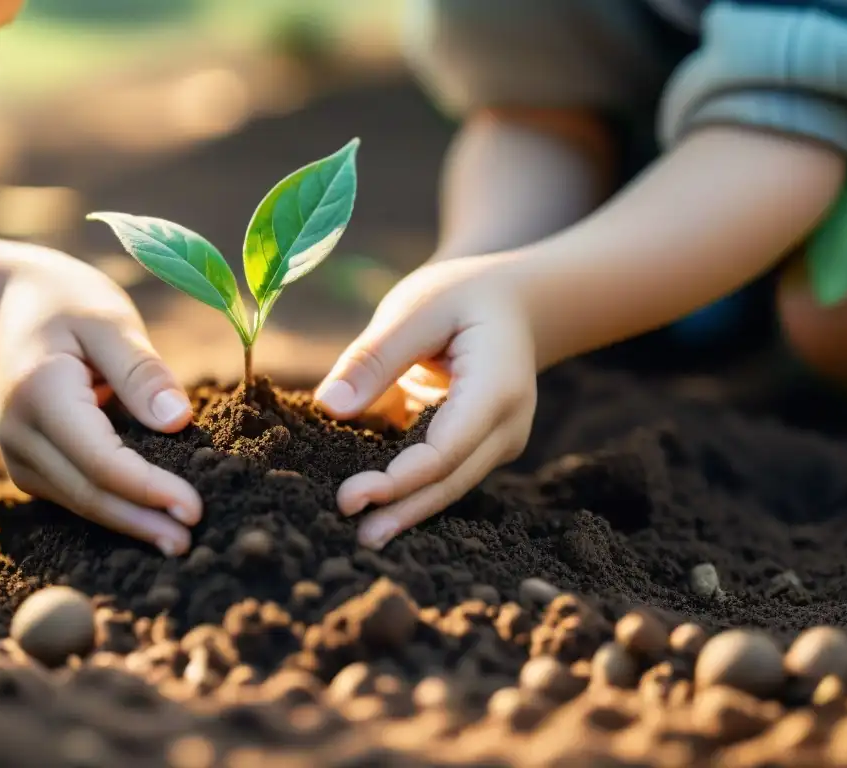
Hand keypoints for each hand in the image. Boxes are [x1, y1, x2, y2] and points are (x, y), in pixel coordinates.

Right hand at [0, 249, 201, 555]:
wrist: (10, 306)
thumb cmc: (69, 305)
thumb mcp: (110, 321)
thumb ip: (142, 371)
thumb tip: (178, 422)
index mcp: (40, 394)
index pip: (100, 460)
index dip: (148, 489)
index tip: (193, 508)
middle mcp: (20, 434)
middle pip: (89, 493)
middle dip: (143, 521)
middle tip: (191, 543)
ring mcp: (20, 455)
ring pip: (82, 502)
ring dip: (131, 523)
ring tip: (180, 541)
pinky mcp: (31, 466)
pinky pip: (77, 495)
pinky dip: (116, 508)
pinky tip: (152, 521)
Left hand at [315, 255, 536, 548]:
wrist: (516, 304)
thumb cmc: (464, 296)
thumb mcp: (416, 308)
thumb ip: (375, 357)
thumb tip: (330, 407)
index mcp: (496, 387)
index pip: (446, 449)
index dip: (399, 479)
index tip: (351, 495)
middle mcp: (506, 425)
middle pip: (449, 480)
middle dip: (400, 508)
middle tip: (351, 531)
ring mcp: (497, 441)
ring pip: (448, 486)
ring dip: (406, 510)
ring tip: (361, 536)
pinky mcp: (480, 448)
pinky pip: (443, 475)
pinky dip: (410, 491)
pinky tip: (377, 510)